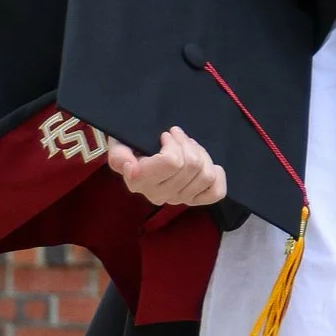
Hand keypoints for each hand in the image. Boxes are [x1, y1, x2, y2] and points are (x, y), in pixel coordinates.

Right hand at [106, 121, 227, 208]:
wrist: (137, 153)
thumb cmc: (130, 145)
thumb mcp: (118, 144)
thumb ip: (119, 155)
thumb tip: (130, 167)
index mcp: (140, 182)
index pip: (172, 162)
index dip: (174, 142)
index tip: (165, 135)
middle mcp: (158, 195)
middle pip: (191, 165)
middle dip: (187, 143)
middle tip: (177, 136)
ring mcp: (177, 199)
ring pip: (205, 175)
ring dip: (200, 154)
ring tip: (188, 146)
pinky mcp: (193, 200)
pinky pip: (216, 192)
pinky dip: (216, 175)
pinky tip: (205, 163)